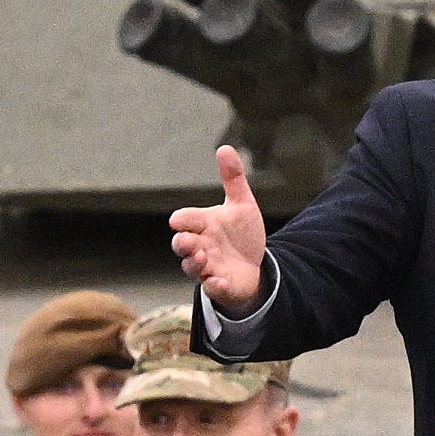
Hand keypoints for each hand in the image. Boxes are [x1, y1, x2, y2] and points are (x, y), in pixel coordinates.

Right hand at [168, 146, 270, 314]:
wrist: (255, 264)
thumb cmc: (242, 234)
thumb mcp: (242, 204)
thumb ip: (233, 178)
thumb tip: (224, 147)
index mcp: (204, 224)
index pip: (185, 220)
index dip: (182, 220)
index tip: (179, 221)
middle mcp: (201, 245)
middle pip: (182, 245)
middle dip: (182, 243)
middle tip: (188, 241)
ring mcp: (208, 267)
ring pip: (191, 267)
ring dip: (195, 263)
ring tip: (203, 258)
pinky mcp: (220, 285)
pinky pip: (212, 288)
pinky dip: (214, 286)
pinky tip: (220, 281)